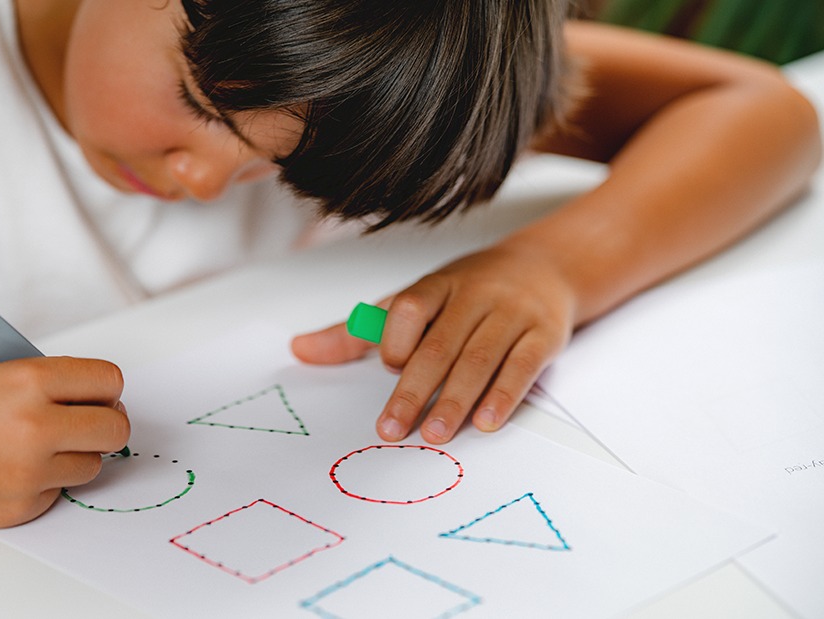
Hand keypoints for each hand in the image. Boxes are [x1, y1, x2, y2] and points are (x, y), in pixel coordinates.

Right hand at [0, 357, 129, 527]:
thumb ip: (54, 383)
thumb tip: (103, 400)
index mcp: (29, 381)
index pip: (110, 381)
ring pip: (92, 465)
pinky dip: (44, 482)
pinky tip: (8, 468)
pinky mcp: (17, 508)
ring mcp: (25, 473)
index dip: (105, 387)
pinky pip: (59, 492)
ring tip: (34, 444)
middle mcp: (32, 427)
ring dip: (74, 454)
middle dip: (105, 423)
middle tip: (86, 421)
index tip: (99, 393)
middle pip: (115, 429)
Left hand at [292, 244, 576, 442]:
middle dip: (414, 389)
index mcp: (437, 286)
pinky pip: (522, 366)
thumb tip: (299, 349)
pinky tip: (486, 421)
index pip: (411, 306)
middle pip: (440, 343)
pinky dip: (503, 395)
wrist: (546, 267)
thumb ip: (359, 332)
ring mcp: (511, 314)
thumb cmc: (468, 292)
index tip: (387, 368)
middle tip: (392, 429)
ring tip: (434, 435)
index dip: (396, 338)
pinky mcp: (543, 335)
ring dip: (455, 400)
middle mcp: (474, 296)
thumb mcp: (413, 302)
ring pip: (479, 359)